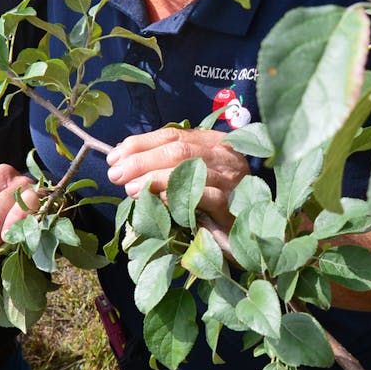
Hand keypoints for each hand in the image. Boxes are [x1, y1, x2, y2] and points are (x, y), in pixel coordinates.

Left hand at [106, 128, 250, 225]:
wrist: (254, 233)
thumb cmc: (218, 206)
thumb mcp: (195, 178)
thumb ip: (169, 167)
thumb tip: (127, 164)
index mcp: (214, 144)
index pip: (172, 135)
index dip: (141, 143)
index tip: (116, 155)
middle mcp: (224, 156)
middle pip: (177, 150)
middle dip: (141, 159)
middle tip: (116, 174)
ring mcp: (232, 179)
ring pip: (189, 168)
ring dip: (154, 177)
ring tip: (130, 188)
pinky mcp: (234, 205)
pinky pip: (204, 195)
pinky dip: (179, 194)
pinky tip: (159, 199)